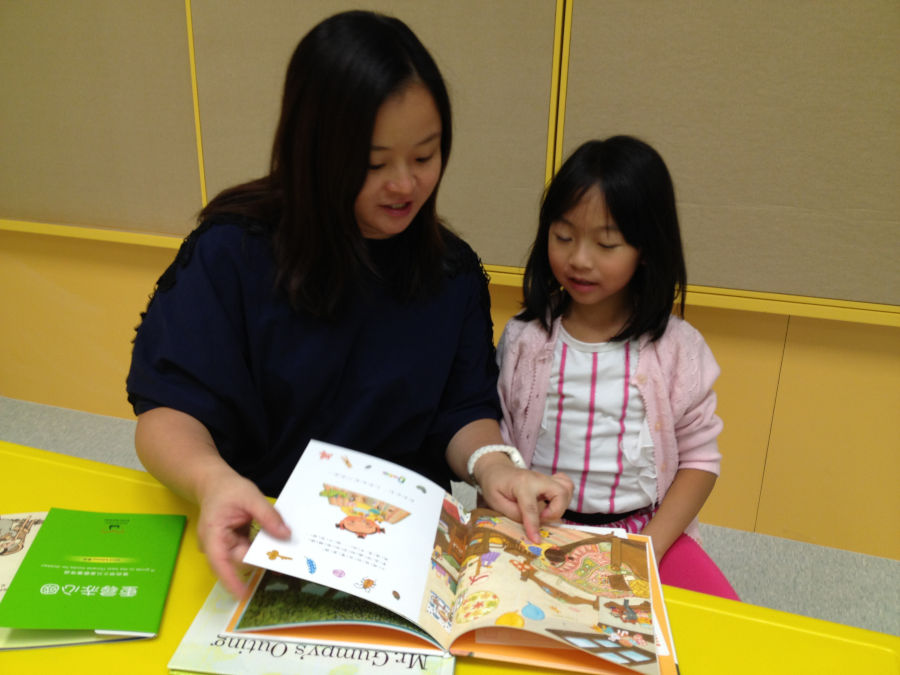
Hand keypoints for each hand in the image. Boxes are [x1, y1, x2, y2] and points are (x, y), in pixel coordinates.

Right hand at [195, 468, 290, 596]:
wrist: (215, 482)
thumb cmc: (228, 488)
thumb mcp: (250, 496)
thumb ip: (267, 516)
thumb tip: (285, 536)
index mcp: (213, 534)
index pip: (219, 562)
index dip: (231, 580)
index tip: (244, 594)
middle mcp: (216, 545)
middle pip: (239, 559)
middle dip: (261, 560)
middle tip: (286, 562)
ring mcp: (225, 545)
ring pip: (247, 555)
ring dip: (264, 553)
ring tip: (285, 554)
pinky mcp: (234, 543)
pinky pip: (250, 549)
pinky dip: (262, 547)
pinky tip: (277, 543)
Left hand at [474, 453, 573, 542]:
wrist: (497, 470)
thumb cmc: (494, 485)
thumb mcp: (495, 501)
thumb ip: (513, 513)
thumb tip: (530, 524)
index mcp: (521, 484)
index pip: (531, 507)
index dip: (534, 525)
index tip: (536, 540)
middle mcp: (537, 478)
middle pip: (560, 492)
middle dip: (556, 511)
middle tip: (542, 519)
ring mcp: (545, 478)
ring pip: (567, 488)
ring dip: (562, 505)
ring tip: (547, 513)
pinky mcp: (550, 481)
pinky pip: (567, 485)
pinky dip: (565, 497)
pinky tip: (554, 504)